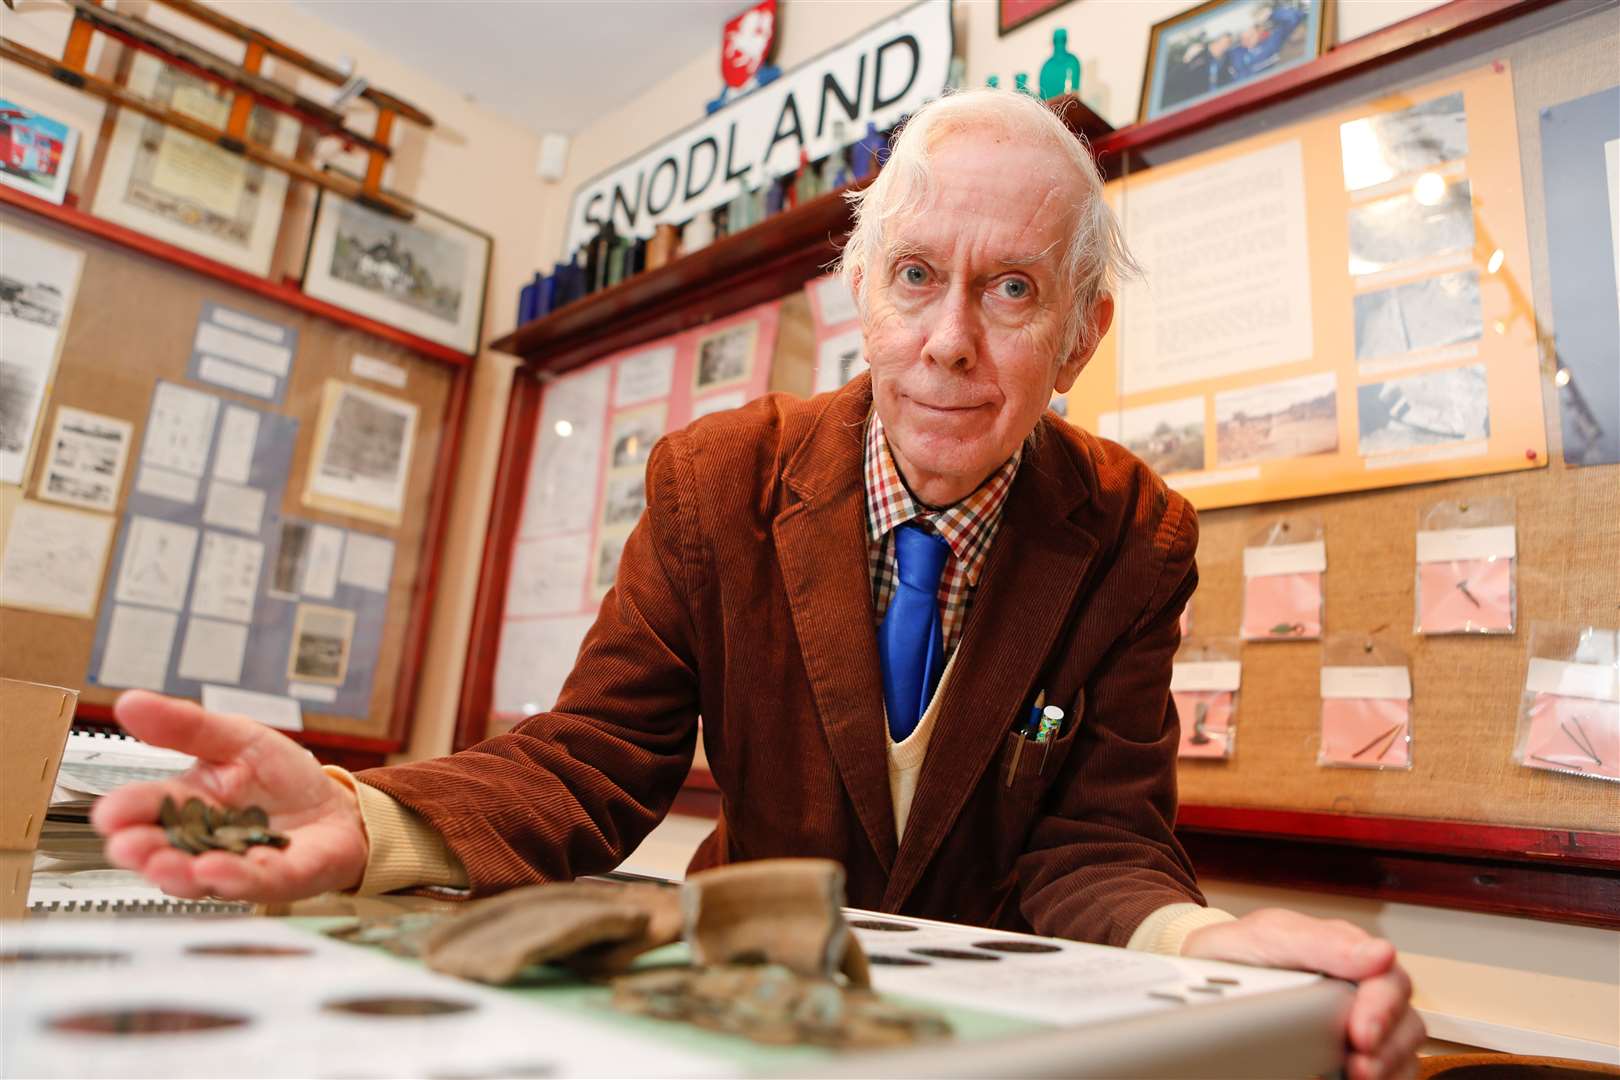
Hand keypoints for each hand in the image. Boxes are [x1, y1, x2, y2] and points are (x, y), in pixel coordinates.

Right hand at [91, 691, 369, 903]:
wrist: (335, 805)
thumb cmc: (281, 776)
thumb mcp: (235, 737)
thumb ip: (186, 725)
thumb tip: (130, 702)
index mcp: (188, 803)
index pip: (149, 807)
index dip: (127, 811)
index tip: (109, 813)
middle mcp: (204, 840)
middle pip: (164, 850)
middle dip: (143, 850)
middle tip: (125, 847)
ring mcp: (236, 863)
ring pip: (198, 876)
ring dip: (178, 872)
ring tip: (163, 865)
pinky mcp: (275, 878)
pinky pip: (253, 881)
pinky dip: (234, 878)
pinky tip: (217, 871)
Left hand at [1182, 908, 1423, 1079]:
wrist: (1205, 979)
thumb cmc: (1239, 953)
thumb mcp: (1266, 935)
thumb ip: (1319, 941)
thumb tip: (1380, 952)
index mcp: (1346, 952)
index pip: (1388, 979)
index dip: (1381, 1008)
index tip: (1361, 1033)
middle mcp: (1361, 989)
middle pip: (1403, 1021)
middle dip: (1387, 1048)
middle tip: (1359, 1067)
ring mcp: (1357, 1023)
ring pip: (1401, 1052)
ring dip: (1387, 1068)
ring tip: (1357, 1078)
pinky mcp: (1349, 1056)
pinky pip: (1386, 1072)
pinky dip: (1382, 1078)